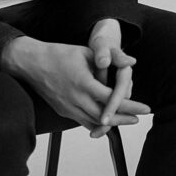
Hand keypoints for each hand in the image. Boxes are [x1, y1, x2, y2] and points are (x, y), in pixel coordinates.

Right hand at [1, 36, 149, 135]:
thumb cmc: (60, 55)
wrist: (31, 63)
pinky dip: (96, 124)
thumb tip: (131, 62)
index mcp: (83, 83)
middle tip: (139, 118)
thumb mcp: (87, 52)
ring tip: (127, 120)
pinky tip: (107, 121)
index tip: (144, 108)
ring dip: (112, 123)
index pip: (112, 99)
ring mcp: (67, 107)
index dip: (130, 105)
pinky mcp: (62, 110)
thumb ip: (110, 59)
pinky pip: (82, 122)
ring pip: (93, 122)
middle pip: (105, 116)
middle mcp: (75, 99)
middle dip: (124, 118)